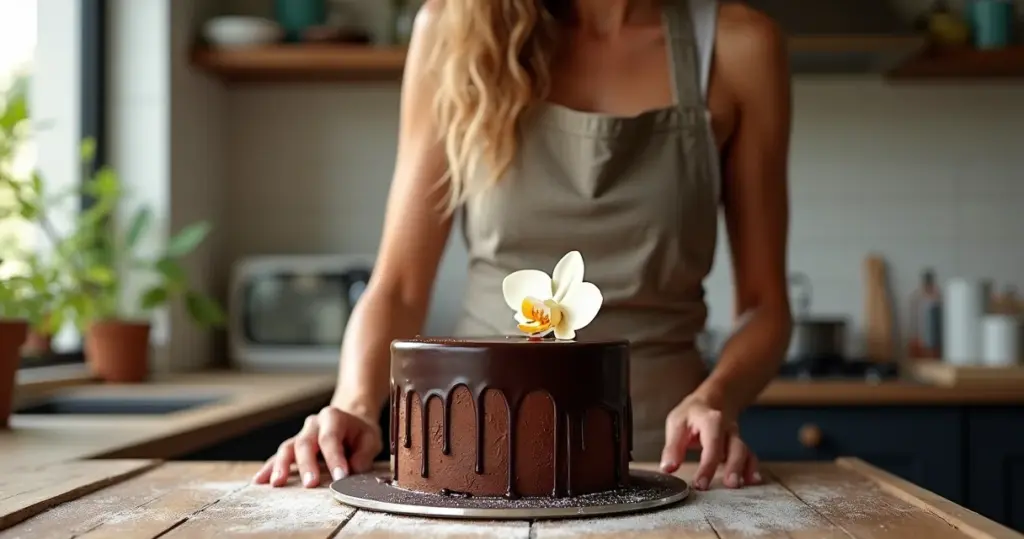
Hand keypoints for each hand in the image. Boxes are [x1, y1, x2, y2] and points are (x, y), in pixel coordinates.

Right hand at [252, 406, 382, 487]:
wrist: (350, 420)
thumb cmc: (360, 432)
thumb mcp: (371, 439)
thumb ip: (363, 454)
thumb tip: (352, 472)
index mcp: (333, 417)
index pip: (330, 438)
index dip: (334, 458)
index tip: (340, 477)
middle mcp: (313, 424)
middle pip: (305, 443)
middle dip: (306, 465)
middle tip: (310, 484)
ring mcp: (300, 435)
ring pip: (287, 448)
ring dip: (281, 466)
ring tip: (277, 483)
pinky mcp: (293, 447)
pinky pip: (278, 456)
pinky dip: (269, 468)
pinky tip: (260, 480)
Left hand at [659, 395, 761, 489]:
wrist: (711, 400)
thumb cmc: (691, 415)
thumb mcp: (677, 424)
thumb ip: (673, 448)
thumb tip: (667, 468)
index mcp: (710, 421)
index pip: (712, 444)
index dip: (707, 466)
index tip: (700, 484)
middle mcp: (727, 429)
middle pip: (735, 447)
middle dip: (733, 467)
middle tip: (728, 485)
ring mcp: (735, 437)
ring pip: (744, 452)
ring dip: (743, 469)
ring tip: (737, 485)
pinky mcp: (739, 445)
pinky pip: (749, 456)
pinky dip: (751, 468)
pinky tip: (752, 480)